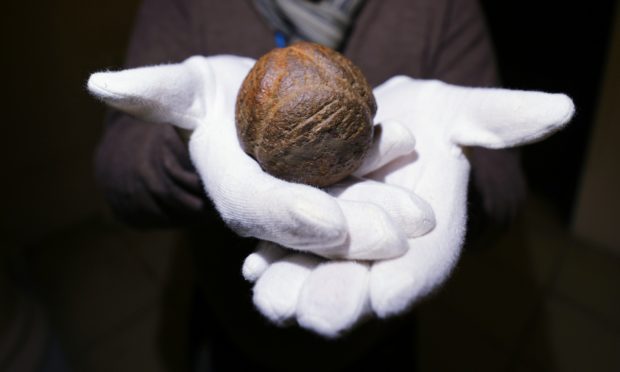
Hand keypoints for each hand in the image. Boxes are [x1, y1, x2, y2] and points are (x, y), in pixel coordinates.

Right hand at [87, 56, 432, 259]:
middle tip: (399, 233)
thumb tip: (101, 84)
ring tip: (421, 215)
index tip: (326, 220)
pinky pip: (363, 188)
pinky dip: (388, 180)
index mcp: (233, 188)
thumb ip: (156, 91)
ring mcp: (307, 197)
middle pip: (310, 222)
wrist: (250, 100)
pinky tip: (413, 162)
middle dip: (353, 230)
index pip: (254, 210)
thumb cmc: (214, 93)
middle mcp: (272, 202)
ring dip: (383, 212)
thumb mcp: (187, 88)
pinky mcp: (335, 185)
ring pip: (345, 210)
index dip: (286, 217)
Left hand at [243, 76, 574, 336]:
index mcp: (418, 250)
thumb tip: (556, 110)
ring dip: (289, 293)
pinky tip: (255, 264)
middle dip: (335, 302)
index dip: (401, 285)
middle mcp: (371, 264)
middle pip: (352, 298)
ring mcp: (327, 261)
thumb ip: (495, 119)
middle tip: (319, 300)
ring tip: (274, 283)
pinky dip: (266, 269)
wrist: (367, 131)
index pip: (414, 277)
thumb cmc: (419, 126)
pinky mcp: (290, 247)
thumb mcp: (455, 113)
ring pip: (304, 290)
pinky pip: (275, 267)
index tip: (383, 293)